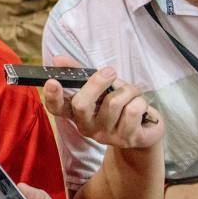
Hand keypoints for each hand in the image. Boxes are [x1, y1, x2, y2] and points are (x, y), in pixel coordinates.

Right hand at [44, 55, 162, 148]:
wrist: (145, 130)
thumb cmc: (119, 104)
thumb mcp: (100, 87)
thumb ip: (79, 73)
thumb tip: (57, 59)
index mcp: (76, 113)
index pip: (57, 108)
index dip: (52, 96)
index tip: (52, 82)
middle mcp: (87, 127)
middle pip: (81, 104)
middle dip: (97, 82)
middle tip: (110, 71)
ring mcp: (106, 135)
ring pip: (113, 102)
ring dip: (129, 90)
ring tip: (132, 93)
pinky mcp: (126, 139)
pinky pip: (132, 110)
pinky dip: (140, 101)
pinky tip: (140, 107)